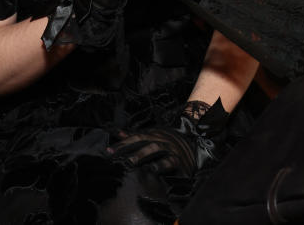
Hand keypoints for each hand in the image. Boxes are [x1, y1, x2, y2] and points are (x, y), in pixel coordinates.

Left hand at [108, 99, 227, 177]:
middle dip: (127, 148)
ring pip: (155, 149)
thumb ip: (134, 136)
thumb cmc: (170, 144)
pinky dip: (160, 165)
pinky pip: (169, 162)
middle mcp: (161, 140)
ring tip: (129, 162)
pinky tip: (151, 170)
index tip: (107, 152)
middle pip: (142, 141)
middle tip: (113, 156)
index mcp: (154, 135)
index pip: (135, 137)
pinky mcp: (179, 161)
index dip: (121, 143)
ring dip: (141, 155)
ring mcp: (170, 149)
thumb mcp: (153, 137)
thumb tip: (116, 132)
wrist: (196, 145)